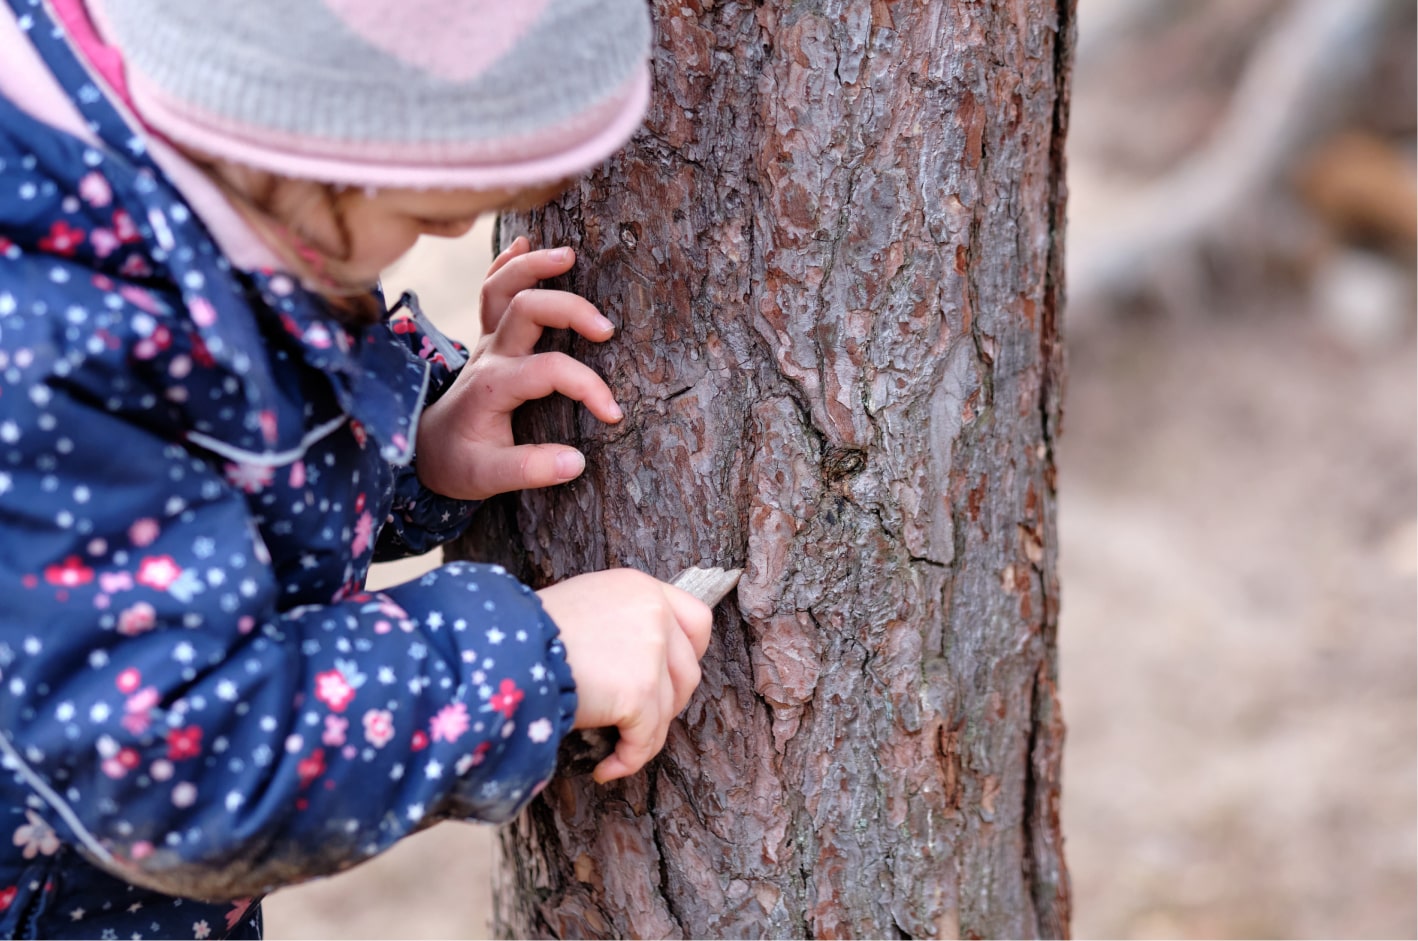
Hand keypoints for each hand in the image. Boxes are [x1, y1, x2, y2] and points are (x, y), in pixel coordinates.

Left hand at [415, 238, 622, 500]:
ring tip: (570, 256)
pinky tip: (523, 241)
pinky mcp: (488, 338)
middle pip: (525, 310)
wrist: (427, 451)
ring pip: (503, 288)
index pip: (548, 370)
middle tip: (606, 330)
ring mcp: (487, 342)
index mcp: (494, 386)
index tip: (614, 414)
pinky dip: (506, 263)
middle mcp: (490, 355)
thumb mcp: (488, 478)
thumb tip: (576, 461)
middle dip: (569, 309)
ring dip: (534, 266)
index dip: (587, 387)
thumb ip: (529, 470)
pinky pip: (491, 291)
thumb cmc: (460, 463)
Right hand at [537, 569, 713, 782]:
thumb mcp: (584, 607)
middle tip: (636, 720)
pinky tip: (607, 769)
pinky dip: (628, 759)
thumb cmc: (528, 635)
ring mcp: (651, 651)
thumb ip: (621, 623)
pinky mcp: (640, 691)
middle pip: (688, 670)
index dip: (690, 655)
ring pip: (667, 709)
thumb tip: (638, 663)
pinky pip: (646, 739)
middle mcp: (654, 613)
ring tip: (615, 749)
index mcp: (640, 588)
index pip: (697, 620)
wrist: (503, 652)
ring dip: (644, 735)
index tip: (673, 680)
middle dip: (667, 703)